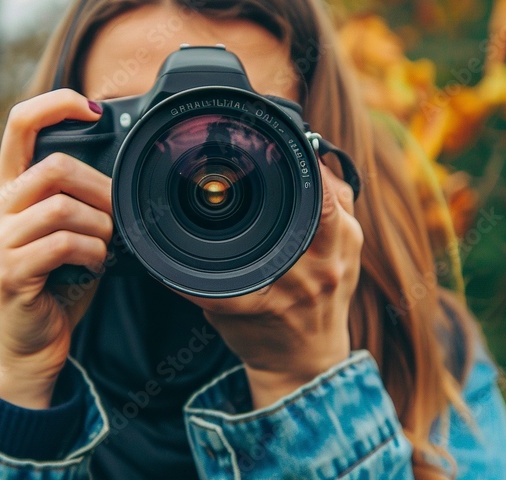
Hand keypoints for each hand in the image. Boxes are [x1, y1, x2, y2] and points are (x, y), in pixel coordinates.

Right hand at [0, 89, 111, 408]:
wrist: (29, 346)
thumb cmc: (55, 286)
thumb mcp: (65, 232)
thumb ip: (77, 199)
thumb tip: (123, 173)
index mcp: (10, 190)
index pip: (19, 124)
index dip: (56, 104)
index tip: (93, 108)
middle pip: (54, 167)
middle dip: (100, 189)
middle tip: (117, 216)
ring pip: (63, 206)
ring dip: (100, 227)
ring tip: (106, 246)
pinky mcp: (11, 272)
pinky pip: (65, 244)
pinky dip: (93, 253)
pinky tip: (96, 265)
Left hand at [183, 164, 362, 408]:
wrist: (307, 362)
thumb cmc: (321, 296)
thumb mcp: (343, 247)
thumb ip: (335, 201)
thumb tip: (314, 149)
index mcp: (340, 240)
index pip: (328, 195)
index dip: (302, 166)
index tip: (271, 142)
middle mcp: (320, 263)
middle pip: (283, 213)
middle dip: (258, 184)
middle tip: (222, 159)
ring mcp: (285, 288)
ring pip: (242, 244)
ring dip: (210, 222)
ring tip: (182, 195)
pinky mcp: (248, 310)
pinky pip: (209, 285)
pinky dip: (183, 269)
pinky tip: (162, 254)